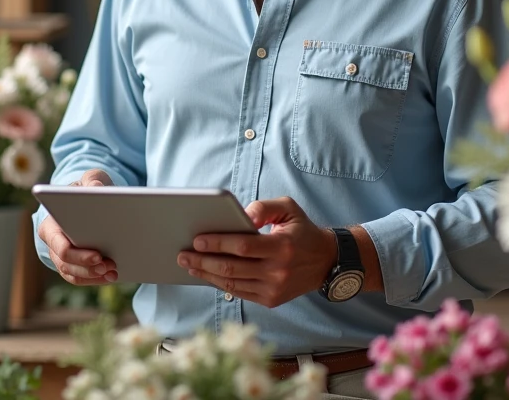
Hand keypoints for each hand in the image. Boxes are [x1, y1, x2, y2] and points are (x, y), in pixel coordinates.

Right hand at [37, 169, 118, 285]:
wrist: (87, 202)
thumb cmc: (86, 190)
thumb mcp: (90, 179)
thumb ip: (93, 179)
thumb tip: (95, 188)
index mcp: (51, 223)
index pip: (58, 243)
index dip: (77, 253)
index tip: (98, 255)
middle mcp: (52, 243)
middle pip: (66, 263)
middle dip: (88, 267)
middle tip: (109, 266)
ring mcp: (62, 257)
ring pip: (73, 274)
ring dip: (93, 276)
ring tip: (113, 272)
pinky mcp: (73, 265)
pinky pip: (81, 278)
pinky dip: (95, 280)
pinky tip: (111, 276)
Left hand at [177, 196, 336, 307]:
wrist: (325, 261)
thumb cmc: (301, 230)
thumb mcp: (288, 208)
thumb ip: (264, 207)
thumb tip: (242, 215)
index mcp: (281, 246)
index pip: (242, 246)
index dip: (217, 244)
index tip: (196, 240)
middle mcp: (277, 271)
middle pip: (231, 268)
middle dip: (203, 261)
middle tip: (182, 254)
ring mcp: (274, 289)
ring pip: (232, 283)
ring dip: (206, 274)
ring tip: (188, 264)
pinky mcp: (271, 300)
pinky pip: (239, 292)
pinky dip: (220, 283)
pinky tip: (206, 274)